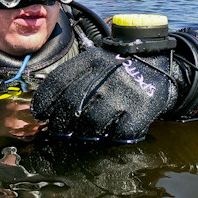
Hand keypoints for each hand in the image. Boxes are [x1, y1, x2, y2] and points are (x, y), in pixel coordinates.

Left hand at [31, 46, 179, 142]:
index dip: (44, 102)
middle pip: (72, 106)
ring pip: (92, 123)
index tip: (40, 114)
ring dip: (84, 132)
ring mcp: (124, 92)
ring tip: (84, 132)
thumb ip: (71, 79)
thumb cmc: (116, 68)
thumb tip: (41, 108)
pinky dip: (111, 136)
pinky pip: (118, 133)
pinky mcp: (141, 108)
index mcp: (91, 60)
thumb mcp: (94, 62)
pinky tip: (110, 131)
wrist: (157, 64)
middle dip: (61, 123)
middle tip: (59, 130)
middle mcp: (106, 75)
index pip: (58, 82)